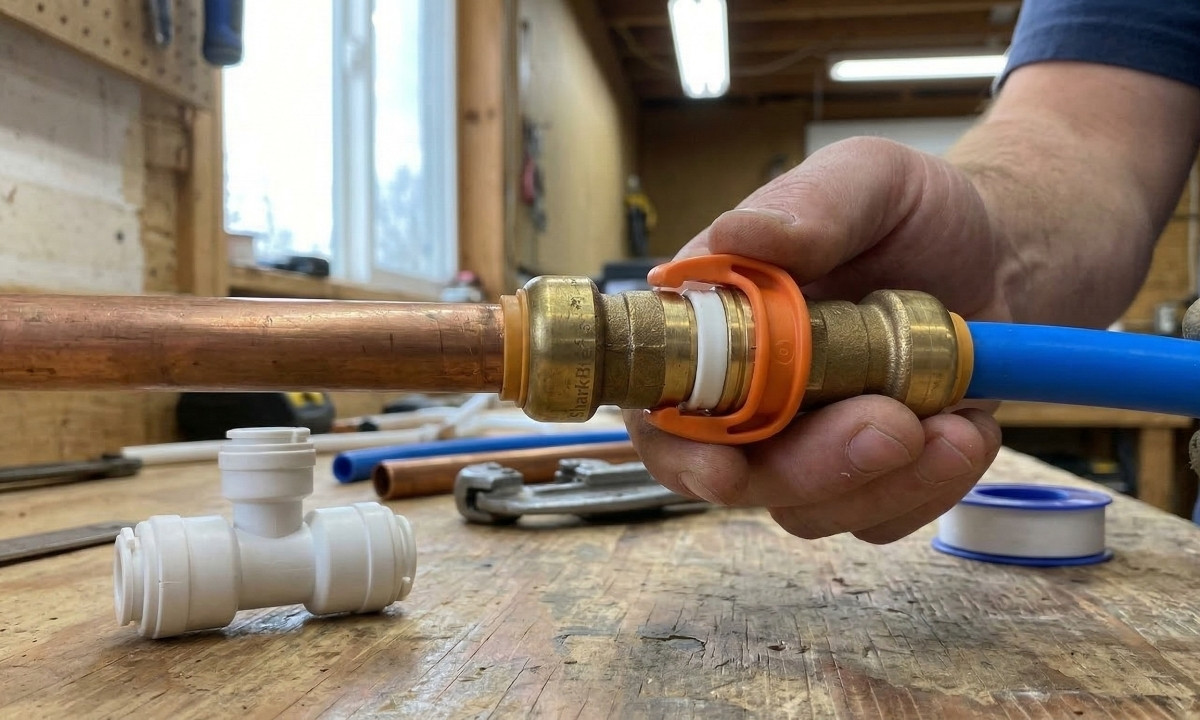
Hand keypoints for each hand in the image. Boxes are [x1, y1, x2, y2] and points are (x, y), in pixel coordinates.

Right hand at [626, 137, 1005, 543]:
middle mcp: (747, 393)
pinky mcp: (866, 475)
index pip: (660, 403)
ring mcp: (806, 440)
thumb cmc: (915, 214)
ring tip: (956, 421)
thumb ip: (811, 203)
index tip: (722, 468)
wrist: (1000, 256)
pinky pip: (879, 519)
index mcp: (717, 322)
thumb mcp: (871, 178)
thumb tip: (736, 236)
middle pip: (736, 473)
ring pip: (809, 509)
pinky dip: (930, 488)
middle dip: (812, 468)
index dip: (678, 447)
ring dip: (884, 482)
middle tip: (894, 426)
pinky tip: (967, 428)